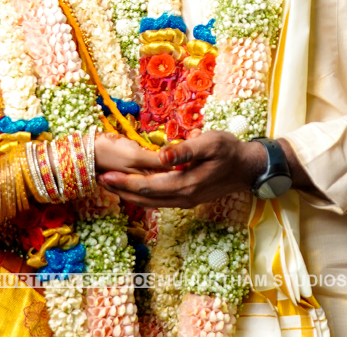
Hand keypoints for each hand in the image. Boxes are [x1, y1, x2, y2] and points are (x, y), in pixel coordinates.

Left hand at [99, 130, 264, 208]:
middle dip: (121, 190)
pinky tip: (133, 188)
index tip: (105, 176)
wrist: (248, 168)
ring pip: (151, 203)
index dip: (125, 182)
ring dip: (129, 195)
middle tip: (98, 181)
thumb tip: (161, 155)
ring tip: (110, 185)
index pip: (148, 187)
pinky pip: (159, 201)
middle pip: (145, 199)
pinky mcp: (187, 199)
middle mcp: (183, 198)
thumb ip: (185, 150)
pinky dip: (143, 196)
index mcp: (187, 184)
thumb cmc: (229, 150)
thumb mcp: (210, 142)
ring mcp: (185, 201)